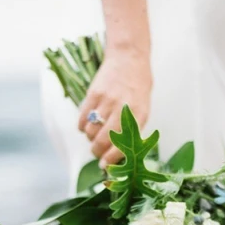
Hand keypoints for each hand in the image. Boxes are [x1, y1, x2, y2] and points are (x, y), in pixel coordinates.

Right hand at [78, 47, 151, 168]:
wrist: (129, 58)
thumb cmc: (138, 88)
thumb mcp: (142, 109)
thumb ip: (132, 130)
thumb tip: (117, 154)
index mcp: (137, 115)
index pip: (121, 145)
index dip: (110, 159)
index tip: (104, 166)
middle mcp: (121, 109)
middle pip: (102, 140)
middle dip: (97, 151)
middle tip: (97, 152)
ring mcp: (106, 100)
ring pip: (90, 131)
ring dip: (90, 138)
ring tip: (94, 134)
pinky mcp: (93, 93)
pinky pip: (82, 118)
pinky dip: (82, 126)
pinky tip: (87, 124)